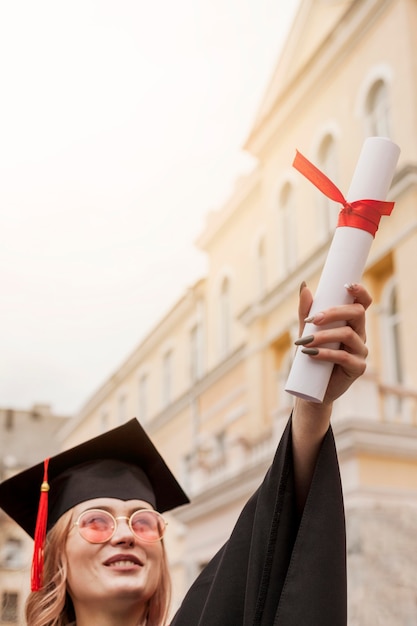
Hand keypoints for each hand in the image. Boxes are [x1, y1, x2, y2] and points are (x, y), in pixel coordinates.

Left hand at [297, 282, 370, 405]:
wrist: (311, 387)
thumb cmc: (312, 355)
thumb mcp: (307, 331)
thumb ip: (306, 311)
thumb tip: (304, 286)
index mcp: (351, 322)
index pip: (362, 303)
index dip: (360, 292)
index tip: (347, 286)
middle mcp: (359, 334)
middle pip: (357, 313)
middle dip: (334, 312)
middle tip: (312, 319)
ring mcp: (360, 351)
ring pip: (348, 334)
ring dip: (324, 335)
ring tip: (305, 342)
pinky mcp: (357, 368)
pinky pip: (345, 357)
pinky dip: (326, 354)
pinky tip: (311, 354)